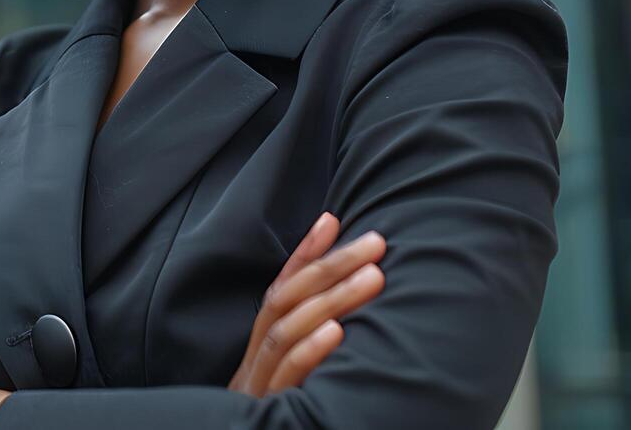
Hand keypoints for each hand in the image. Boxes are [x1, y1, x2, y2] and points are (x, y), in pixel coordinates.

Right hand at [227, 212, 386, 396]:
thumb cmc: (278, 411)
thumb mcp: (288, 376)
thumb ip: (309, 343)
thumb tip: (344, 311)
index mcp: (259, 348)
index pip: (280, 290)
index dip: (304, 253)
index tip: (332, 219)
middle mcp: (255, 359)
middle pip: (286, 301)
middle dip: (330, 267)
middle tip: (375, 243)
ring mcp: (258, 383)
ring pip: (287, 332)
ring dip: (331, 301)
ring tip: (373, 277)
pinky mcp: (267, 408)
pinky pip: (286, 376)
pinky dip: (309, 350)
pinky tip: (337, 331)